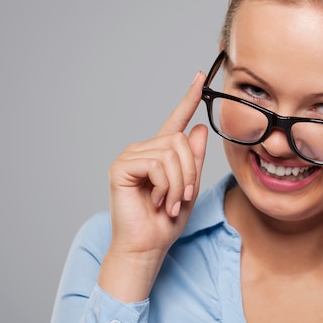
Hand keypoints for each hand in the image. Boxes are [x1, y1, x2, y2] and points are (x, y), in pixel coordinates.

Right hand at [99, 72, 207, 301]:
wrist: (148, 246)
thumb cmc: (167, 221)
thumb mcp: (189, 187)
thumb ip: (194, 159)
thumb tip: (199, 128)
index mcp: (160, 154)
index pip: (176, 121)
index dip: (188, 99)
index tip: (201, 77)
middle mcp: (143, 150)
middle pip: (180, 141)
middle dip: (190, 172)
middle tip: (183, 196)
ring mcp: (130, 157)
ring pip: (171, 153)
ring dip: (179, 183)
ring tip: (169, 202)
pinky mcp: (121, 167)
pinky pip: (157, 164)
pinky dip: (165, 186)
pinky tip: (156, 201)